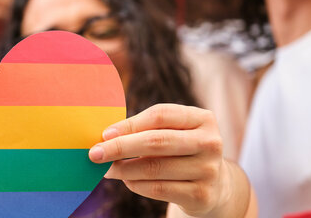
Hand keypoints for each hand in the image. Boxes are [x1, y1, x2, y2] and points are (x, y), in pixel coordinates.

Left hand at [89, 104, 250, 216]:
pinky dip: (136, 185)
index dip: (129, 124)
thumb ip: (147, 129)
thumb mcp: (174, 133)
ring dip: (123, 169)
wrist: (216, 186)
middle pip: (156, 141)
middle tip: (94, 154)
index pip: (160, 115)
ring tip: (107, 169)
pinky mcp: (202, 195)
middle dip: (120, 147)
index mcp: (202, 118)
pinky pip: (158, 189)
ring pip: (154, 168)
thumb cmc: (181, 151)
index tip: (104, 134)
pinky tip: (127, 180)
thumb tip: (106, 136)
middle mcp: (210, 142)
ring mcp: (208, 170)